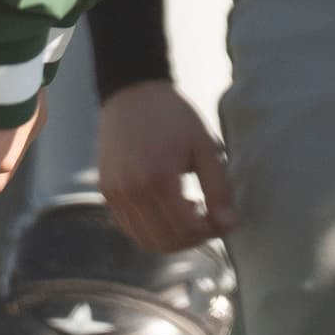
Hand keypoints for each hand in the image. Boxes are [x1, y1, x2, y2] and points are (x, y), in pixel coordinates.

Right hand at [95, 81, 233, 251]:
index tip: (223, 221)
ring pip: (145, 241)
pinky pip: (129, 228)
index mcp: (159, 178)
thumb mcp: (204, 145)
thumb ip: (218, 187)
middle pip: (166, 241)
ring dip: (171, 238)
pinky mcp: (106, 193)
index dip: (210, 232)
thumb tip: (228, 224)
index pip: (186, 229)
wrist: (132, 93)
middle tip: (209, 222)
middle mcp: (131, 192)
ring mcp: (115, 194)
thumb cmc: (173, 116)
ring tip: (188, 213)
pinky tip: (166, 209)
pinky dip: (150, 231)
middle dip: (193, 239)